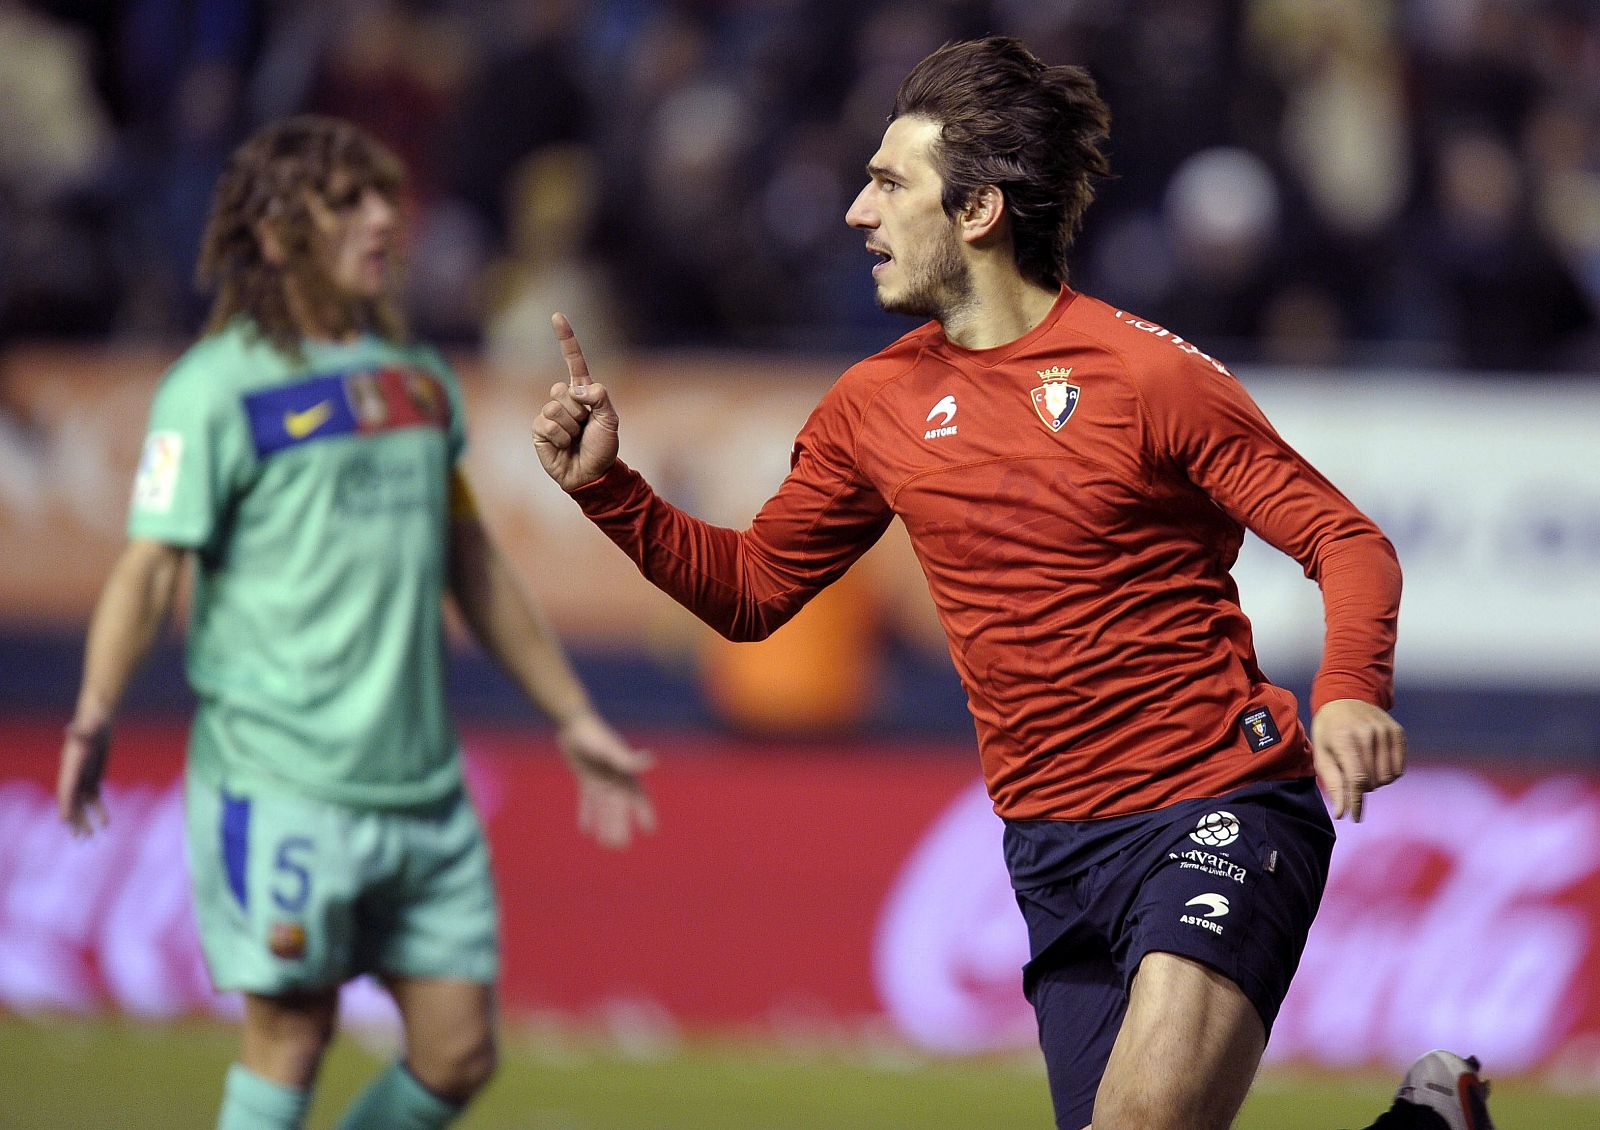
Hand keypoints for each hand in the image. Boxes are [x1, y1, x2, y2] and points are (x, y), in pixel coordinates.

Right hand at [58, 719, 111, 836]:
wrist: (98, 718)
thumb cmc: (94, 720)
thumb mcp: (90, 724)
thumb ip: (82, 730)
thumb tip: (72, 728)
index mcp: (71, 764)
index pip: (66, 788)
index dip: (66, 804)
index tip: (65, 820)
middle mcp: (73, 773)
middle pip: (72, 800)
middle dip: (76, 819)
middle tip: (82, 837)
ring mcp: (82, 777)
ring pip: (82, 803)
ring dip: (85, 819)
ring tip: (90, 837)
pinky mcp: (93, 777)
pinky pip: (94, 798)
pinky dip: (99, 810)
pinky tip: (105, 824)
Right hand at [532, 313, 619, 491]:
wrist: (592, 475)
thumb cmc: (603, 448)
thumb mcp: (611, 421)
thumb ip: (601, 398)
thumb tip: (581, 388)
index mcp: (582, 392)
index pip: (573, 361)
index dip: (565, 339)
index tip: (557, 316)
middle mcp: (564, 400)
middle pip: (562, 390)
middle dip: (578, 411)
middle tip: (584, 428)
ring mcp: (550, 414)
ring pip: (555, 408)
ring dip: (570, 427)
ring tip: (575, 439)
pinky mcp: (539, 430)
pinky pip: (547, 424)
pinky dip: (559, 437)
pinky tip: (564, 446)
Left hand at [556, 711, 655, 848]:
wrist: (575, 724)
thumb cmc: (595, 735)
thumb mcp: (610, 749)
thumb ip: (629, 759)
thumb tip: (652, 760)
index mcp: (625, 773)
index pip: (638, 797)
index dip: (645, 813)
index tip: (650, 830)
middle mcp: (615, 778)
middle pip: (619, 808)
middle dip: (621, 826)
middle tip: (620, 847)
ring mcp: (601, 779)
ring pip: (604, 808)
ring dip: (605, 825)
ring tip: (605, 844)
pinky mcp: (586, 778)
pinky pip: (587, 801)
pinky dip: (587, 814)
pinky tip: (586, 830)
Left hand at [1311, 698, 1405, 821]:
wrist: (1345, 698)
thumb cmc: (1328, 732)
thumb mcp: (1321, 754)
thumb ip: (1333, 783)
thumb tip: (1341, 813)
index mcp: (1345, 739)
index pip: (1357, 779)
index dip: (1356, 802)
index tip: (1354, 817)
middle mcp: (1368, 734)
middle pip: (1373, 781)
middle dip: (1361, 787)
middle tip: (1351, 776)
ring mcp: (1386, 732)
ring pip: (1388, 778)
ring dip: (1375, 781)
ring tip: (1363, 768)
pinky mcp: (1398, 733)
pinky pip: (1399, 769)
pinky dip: (1388, 774)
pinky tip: (1376, 763)